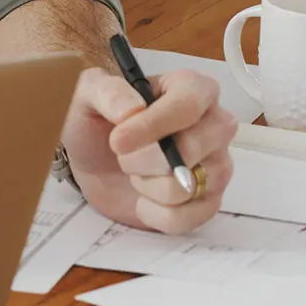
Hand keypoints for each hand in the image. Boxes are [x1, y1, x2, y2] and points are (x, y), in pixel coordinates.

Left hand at [61, 65, 237, 233]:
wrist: (95, 163)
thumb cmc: (99, 122)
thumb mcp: (88, 94)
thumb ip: (107, 91)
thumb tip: (131, 108)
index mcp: (192, 88)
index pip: (188, 105)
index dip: (153, 125)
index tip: (118, 141)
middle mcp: (214, 124)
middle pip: (191, 149)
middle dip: (142, 159)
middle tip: (122, 156)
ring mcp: (216, 164)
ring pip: (187, 187)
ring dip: (146, 186)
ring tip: (135, 173)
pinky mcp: (209, 200)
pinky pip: (188, 217)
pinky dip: (154, 213)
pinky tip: (143, 198)